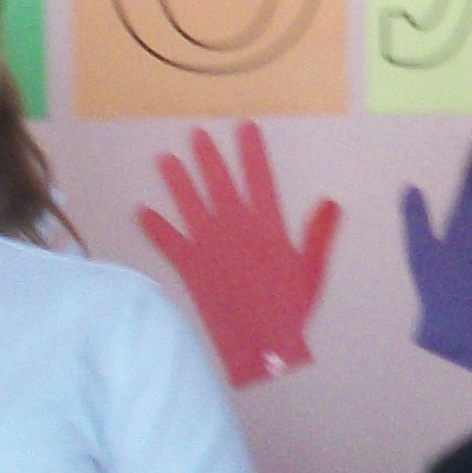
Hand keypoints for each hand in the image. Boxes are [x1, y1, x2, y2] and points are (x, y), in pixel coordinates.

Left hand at [137, 123, 340, 386]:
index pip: (259, 178)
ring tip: (165, 158)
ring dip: (177, 181)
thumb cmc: (290, 308)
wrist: (260, 344)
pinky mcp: (190, 266)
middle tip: (196, 134)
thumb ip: (318, 234)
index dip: (252, 151)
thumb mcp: (312, 269)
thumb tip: (330, 201)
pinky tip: (140, 210)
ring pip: (189, 204)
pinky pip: (168, 242)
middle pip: (219, 183)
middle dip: (208, 157)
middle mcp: (235, 227)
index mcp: (267, 226)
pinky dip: (154, 226)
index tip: (245, 127)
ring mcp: (209, 245)